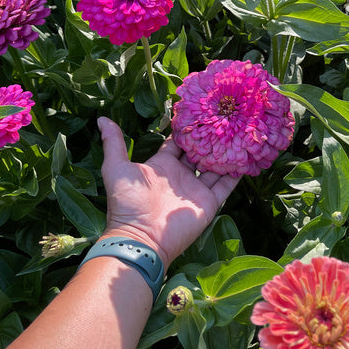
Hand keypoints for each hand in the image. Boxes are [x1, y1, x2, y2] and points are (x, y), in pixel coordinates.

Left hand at [97, 117, 238, 268]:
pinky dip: (236, 173)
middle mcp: (181, 175)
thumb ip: (114, 143)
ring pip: (215, 166)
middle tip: (223, 116)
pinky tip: (246, 158)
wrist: (141, 238)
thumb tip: (102, 118)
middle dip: (209, 137)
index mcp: (162, 165)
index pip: (177, 142)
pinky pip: (226, 185)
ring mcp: (196, 189)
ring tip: (239, 132)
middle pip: (199, 151)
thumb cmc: (127, 202)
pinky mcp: (208, 202)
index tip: (199, 110)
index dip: (186, 128)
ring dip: (225, 152)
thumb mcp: (116, 168)